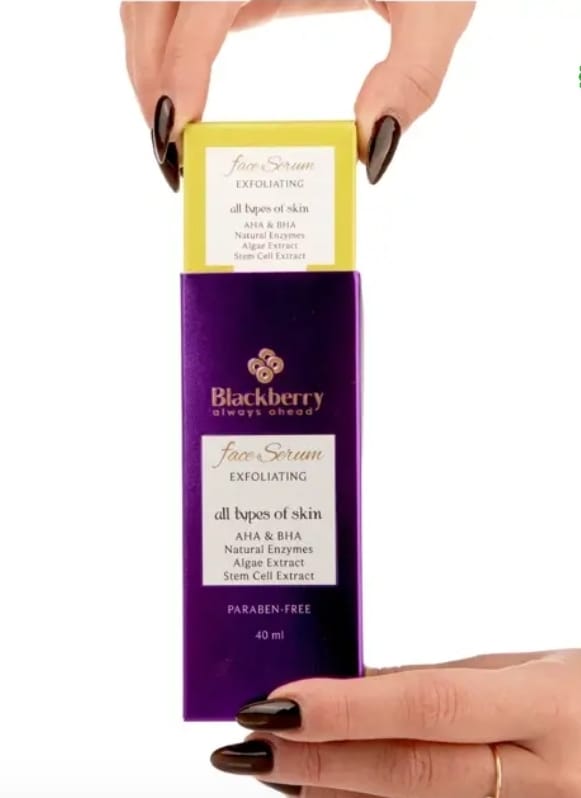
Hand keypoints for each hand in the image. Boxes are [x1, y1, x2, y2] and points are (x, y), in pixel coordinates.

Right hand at [120, 1, 473, 190]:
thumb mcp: (438, 7)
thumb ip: (413, 76)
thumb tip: (371, 146)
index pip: (203, 3)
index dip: (180, 65)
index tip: (175, 127)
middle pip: (155, 2)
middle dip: (149, 77)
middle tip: (166, 150)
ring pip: (154, 1)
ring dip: (150, 62)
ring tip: (168, 127)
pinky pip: (182, 3)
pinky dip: (172, 47)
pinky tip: (185, 89)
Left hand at [211, 650, 580, 795]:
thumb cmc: (579, 697)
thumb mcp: (523, 670)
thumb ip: (439, 682)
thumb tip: (351, 684)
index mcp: (546, 709)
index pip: (431, 706)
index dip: (350, 707)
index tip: (281, 702)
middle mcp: (546, 778)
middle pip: (414, 773)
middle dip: (322, 761)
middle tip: (253, 745)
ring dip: (335, 795)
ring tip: (275, 771)